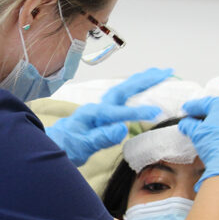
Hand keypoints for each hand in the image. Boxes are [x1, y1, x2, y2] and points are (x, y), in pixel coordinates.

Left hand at [46, 67, 172, 165]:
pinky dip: (136, 89)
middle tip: (166, 72)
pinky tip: (145, 87)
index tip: (155, 112)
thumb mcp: (81, 146)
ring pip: (124, 90)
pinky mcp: (103, 113)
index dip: (136, 112)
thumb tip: (121, 129)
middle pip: (124, 89)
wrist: (51, 146)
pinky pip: (123, 98)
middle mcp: (98, 107)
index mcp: (93, 114)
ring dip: (142, 81)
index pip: (118, 112)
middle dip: (145, 80)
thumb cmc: (65, 147)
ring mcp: (100, 109)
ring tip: (161, 73)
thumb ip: (100, 138)